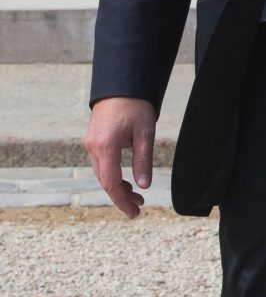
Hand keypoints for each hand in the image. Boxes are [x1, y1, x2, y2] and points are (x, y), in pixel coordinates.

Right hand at [84, 97, 155, 218]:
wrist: (121, 84)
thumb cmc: (135, 105)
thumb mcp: (145, 133)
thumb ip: (143, 160)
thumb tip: (144, 186)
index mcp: (105, 146)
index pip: (111, 183)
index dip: (122, 201)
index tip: (134, 213)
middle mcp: (93, 147)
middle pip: (105, 181)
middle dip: (121, 196)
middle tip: (139, 207)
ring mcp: (91, 143)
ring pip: (102, 174)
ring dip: (117, 186)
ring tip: (136, 196)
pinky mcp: (93, 140)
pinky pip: (101, 164)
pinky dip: (112, 175)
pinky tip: (126, 180)